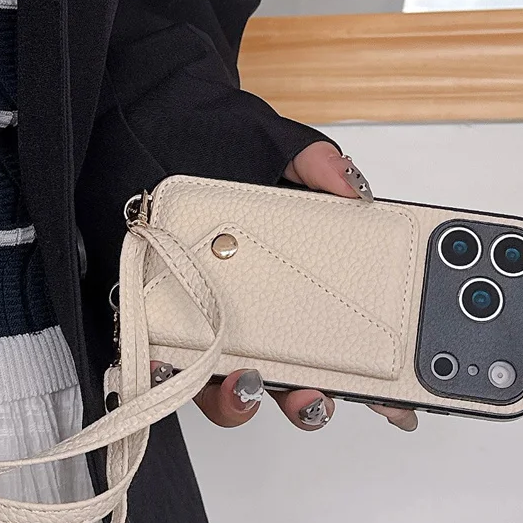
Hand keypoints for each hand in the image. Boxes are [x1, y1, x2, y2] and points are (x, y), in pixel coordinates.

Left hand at [160, 141, 416, 432]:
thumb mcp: (269, 140)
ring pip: (226, 386)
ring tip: (241, 381)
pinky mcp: (151, 320)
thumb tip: (352, 191)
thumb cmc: (201, 135)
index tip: (392, 399)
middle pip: (288, 378)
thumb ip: (314, 161)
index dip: (367, 379)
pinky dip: (164, 376)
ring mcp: (202, 320)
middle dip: (307, 402)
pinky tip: (168, 365)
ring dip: (238, 399)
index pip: (340, 340)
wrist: (130, 121)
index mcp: (291, 278)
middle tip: (314, 397)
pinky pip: (158, 367)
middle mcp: (251, 309)